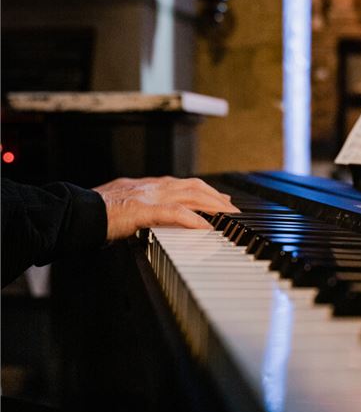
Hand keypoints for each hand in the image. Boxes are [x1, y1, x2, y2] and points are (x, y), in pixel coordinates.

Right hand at [92, 176, 238, 240]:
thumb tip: (151, 218)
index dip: (205, 191)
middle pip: (194, 187)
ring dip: (213, 206)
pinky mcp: (143, 210)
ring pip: (190, 196)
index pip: (184, 184)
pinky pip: (174, 213)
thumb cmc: (95, 212)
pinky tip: (205, 227)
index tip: (220, 199)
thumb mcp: (124, 206)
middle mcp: (152, 186)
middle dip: (216, 198)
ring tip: (228, 216)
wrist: (77, 211)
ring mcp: (148, 196)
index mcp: (147, 185)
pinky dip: (193, 219)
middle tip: (232, 209)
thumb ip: (141, 209)